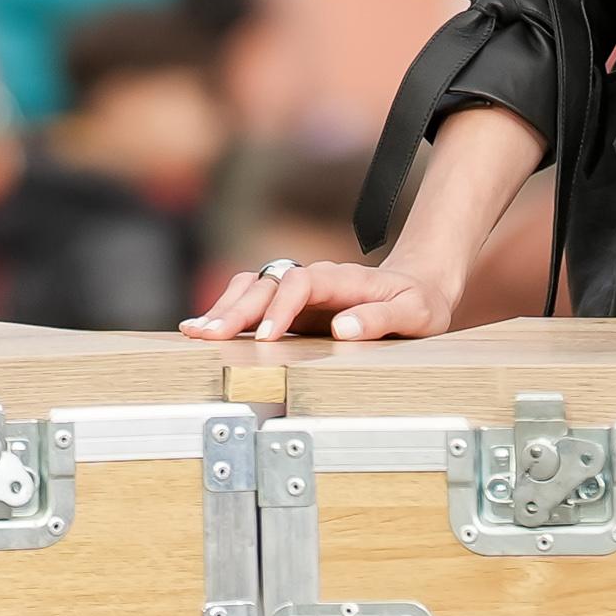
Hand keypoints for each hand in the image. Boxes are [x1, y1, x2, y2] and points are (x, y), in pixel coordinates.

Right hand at [182, 257, 461, 343]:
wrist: (419, 286)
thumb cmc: (419, 303)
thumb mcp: (416, 313)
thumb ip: (382, 319)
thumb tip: (343, 328)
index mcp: (343, 278)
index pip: (302, 282)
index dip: (280, 308)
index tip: (265, 338)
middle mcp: (314, 277)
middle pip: (267, 283)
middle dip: (236, 309)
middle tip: (209, 336)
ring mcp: (300, 289)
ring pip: (253, 286)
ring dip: (224, 307)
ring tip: (196, 332)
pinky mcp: (291, 304)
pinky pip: (252, 300)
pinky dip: (226, 310)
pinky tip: (202, 328)